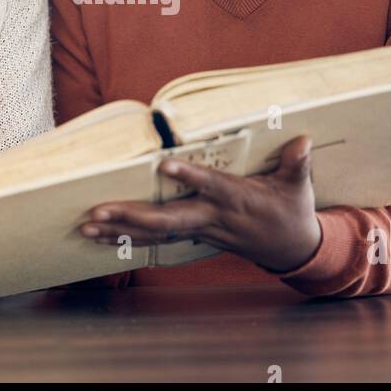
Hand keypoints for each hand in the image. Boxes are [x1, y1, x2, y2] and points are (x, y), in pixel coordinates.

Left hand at [79, 136, 323, 272]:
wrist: (293, 250)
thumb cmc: (293, 210)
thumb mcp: (299, 187)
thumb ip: (297, 163)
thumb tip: (303, 140)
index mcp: (238, 199)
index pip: (211, 186)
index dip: (190, 177)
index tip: (166, 164)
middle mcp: (214, 218)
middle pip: (168, 221)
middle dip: (131, 217)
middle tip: (98, 212)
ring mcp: (202, 232)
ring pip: (156, 234)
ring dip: (119, 231)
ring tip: (87, 226)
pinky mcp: (194, 238)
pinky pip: (156, 242)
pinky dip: (127, 240)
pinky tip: (100, 238)